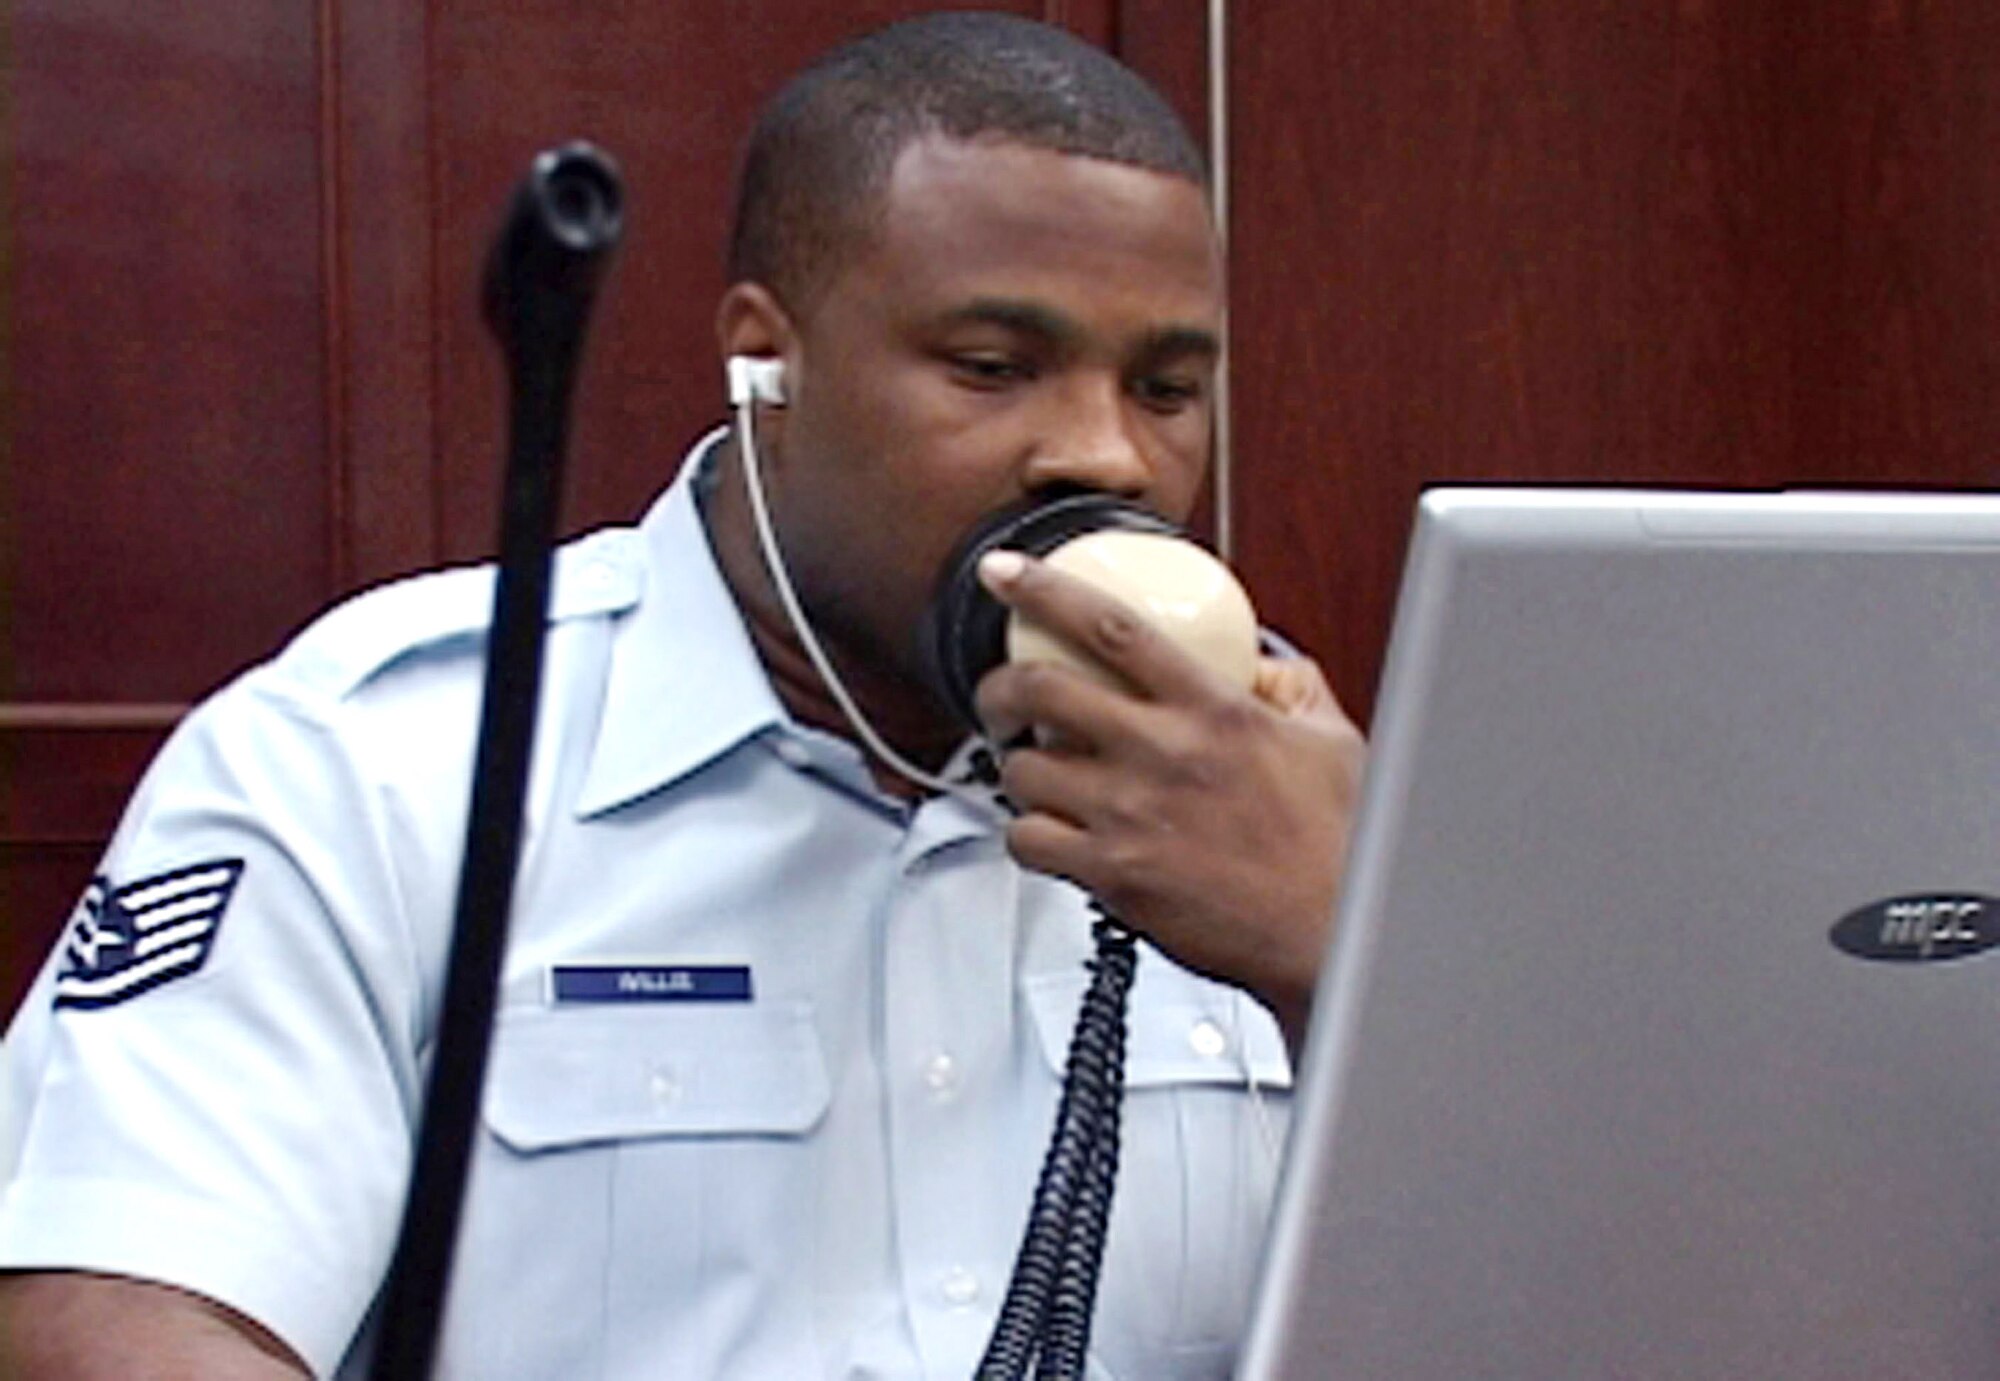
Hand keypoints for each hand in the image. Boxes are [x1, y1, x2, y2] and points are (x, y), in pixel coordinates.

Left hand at [972, 550, 1365, 1053]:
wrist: (1330, 933)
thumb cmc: (1337, 848)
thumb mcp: (1331, 742)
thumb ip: (1290, 689)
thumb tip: (1259, 664)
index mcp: (1212, 709)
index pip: (1111, 626)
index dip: (1046, 589)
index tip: (1006, 573)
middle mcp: (1161, 753)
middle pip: (1040, 688)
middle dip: (1000, 685)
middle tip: (1001, 692)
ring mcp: (1128, 814)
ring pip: (1022, 767)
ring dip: (1016, 764)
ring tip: (1036, 771)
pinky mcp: (1111, 873)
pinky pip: (1028, 839)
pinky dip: (1026, 831)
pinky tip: (1048, 831)